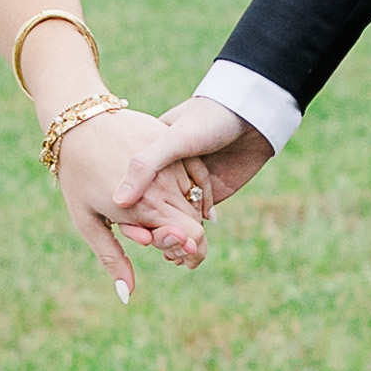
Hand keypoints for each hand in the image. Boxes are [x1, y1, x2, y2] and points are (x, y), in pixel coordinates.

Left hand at [50, 105, 211, 298]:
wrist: (77, 123)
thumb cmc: (77, 177)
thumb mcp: (88, 222)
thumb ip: (112, 258)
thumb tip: (128, 295)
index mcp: (147, 209)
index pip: (193, 241)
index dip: (188, 253)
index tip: (172, 256)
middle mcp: (166, 187)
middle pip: (197, 224)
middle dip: (183, 238)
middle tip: (158, 238)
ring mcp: (172, 164)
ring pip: (195, 201)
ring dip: (184, 215)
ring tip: (157, 216)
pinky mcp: (173, 146)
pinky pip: (196, 175)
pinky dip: (191, 191)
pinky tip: (174, 197)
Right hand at [130, 95, 278, 254]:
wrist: (251, 116)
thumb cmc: (208, 119)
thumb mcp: (173, 138)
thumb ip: (146, 166)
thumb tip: (118, 203)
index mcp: (145, 158)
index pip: (128, 195)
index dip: (131, 219)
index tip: (140, 236)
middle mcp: (161, 176)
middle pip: (148, 213)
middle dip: (154, 234)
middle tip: (162, 247)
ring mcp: (183, 187)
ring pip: (170, 221)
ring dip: (171, 241)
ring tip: (177, 254)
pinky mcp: (205, 197)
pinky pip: (193, 223)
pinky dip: (190, 239)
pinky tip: (190, 251)